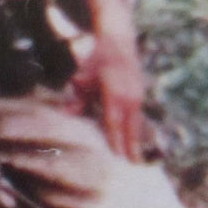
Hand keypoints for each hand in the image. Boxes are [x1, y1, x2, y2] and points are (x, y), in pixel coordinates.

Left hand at [73, 0, 146, 161]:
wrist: (118, 39)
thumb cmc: (96, 58)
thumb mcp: (82, 75)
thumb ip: (77, 97)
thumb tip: (67, 114)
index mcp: (114, 91)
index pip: (114, 121)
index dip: (115, 140)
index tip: (116, 157)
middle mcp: (129, 95)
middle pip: (130, 127)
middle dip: (131, 148)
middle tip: (132, 169)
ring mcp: (138, 95)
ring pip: (137, 124)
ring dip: (137, 142)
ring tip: (136, 162)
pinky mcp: (140, 95)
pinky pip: (138, 118)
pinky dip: (137, 131)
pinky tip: (135, 145)